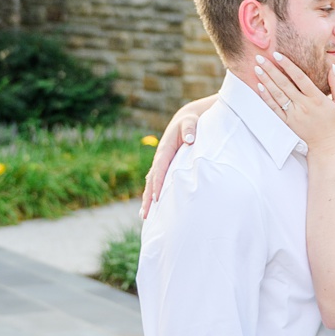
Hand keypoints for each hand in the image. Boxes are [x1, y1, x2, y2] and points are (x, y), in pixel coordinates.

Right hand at [140, 98, 211, 213]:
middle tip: (145, 214)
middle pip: (151, 181)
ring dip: (148, 199)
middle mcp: (160, 158)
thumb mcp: (190, 122)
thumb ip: (190, 129)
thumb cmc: (190, 122)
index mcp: (165, 149)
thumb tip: (189, 139)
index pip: (160, 169)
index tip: (156, 198)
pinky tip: (152, 208)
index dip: (157, 183)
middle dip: (148, 197)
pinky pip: (157, 182)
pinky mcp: (165, 167)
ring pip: (152, 184)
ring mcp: (161, 164)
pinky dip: (153, 194)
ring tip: (144, 216)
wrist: (186, 119)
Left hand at [254, 50, 334, 151]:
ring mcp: (293, 115)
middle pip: (284, 84)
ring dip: (266, 80)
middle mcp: (303, 105)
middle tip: (259, 57)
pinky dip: (266, 97)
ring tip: (257, 68)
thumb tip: (333, 67)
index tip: (277, 55)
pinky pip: (274, 108)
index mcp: (317, 99)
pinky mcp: (287, 123)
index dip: (288, 65)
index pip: (300, 78)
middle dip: (271, 69)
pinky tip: (259, 86)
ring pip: (277, 95)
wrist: (326, 147)